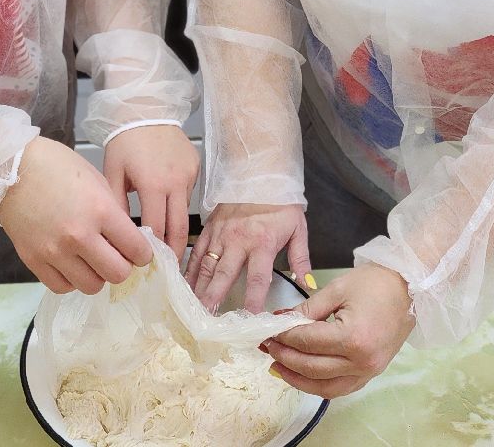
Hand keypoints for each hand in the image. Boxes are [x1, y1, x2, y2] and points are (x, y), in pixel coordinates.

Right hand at [0, 137, 150, 293]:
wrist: (11, 168)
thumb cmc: (57, 167)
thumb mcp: (96, 181)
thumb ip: (114, 213)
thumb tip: (128, 241)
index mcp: (100, 210)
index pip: (136, 250)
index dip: (143, 253)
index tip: (139, 252)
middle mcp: (79, 235)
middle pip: (118, 274)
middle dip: (122, 267)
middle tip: (116, 256)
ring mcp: (54, 251)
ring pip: (91, 286)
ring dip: (96, 275)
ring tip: (91, 260)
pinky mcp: (34, 260)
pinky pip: (62, 287)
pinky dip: (71, 280)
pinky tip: (70, 264)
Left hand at [103, 124, 199, 262]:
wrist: (147, 109)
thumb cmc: (125, 142)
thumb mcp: (113, 173)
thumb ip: (117, 205)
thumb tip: (118, 235)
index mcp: (154, 184)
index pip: (157, 227)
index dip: (153, 249)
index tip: (148, 265)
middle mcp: (176, 182)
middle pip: (179, 228)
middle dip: (174, 251)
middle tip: (168, 269)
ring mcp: (189, 175)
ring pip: (184, 212)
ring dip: (176, 228)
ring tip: (166, 247)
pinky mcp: (196, 168)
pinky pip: (187, 195)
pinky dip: (177, 206)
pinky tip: (168, 210)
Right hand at [187, 202, 310, 313]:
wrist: (260, 172)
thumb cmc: (280, 202)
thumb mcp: (298, 229)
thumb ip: (301, 259)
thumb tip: (308, 285)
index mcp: (262, 243)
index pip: (257, 279)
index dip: (253, 301)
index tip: (249, 321)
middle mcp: (238, 240)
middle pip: (224, 276)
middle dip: (214, 299)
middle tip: (207, 320)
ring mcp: (221, 234)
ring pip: (206, 266)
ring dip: (199, 289)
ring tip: (193, 309)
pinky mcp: (209, 228)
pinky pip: (197, 252)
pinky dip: (189, 270)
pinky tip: (184, 286)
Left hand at [262, 264, 414, 397]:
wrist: (409, 288)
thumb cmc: (376, 283)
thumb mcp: (337, 289)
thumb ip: (307, 310)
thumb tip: (280, 321)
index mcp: (353, 337)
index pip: (307, 342)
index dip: (283, 337)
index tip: (267, 332)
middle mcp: (361, 361)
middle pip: (312, 367)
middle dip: (285, 357)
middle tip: (267, 346)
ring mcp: (368, 371)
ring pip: (324, 387)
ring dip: (298, 379)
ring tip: (277, 367)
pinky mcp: (371, 374)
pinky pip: (341, 388)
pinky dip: (319, 385)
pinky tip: (303, 376)